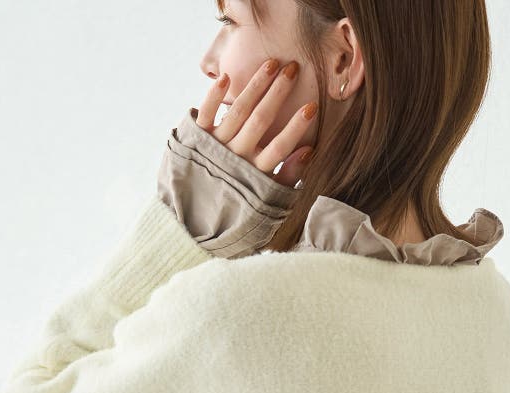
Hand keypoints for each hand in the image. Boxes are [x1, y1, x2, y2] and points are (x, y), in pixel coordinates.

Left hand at [195, 58, 317, 188]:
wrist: (200, 211)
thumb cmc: (242, 201)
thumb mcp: (269, 197)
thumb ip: (289, 177)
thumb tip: (309, 151)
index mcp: (256, 173)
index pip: (279, 148)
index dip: (295, 128)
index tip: (311, 107)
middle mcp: (236, 157)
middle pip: (260, 121)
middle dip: (278, 93)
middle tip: (293, 69)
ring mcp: (216, 146)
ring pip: (238, 111)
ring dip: (255, 86)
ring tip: (272, 64)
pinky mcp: (198, 137)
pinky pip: (206, 114)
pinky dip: (213, 96)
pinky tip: (226, 78)